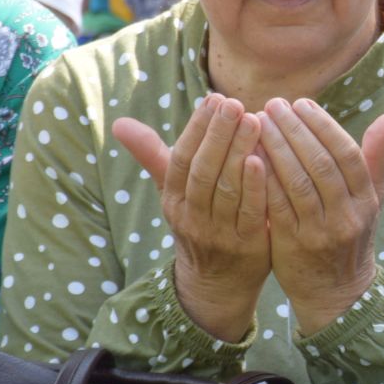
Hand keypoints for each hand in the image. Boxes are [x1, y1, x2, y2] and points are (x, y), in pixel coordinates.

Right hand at [112, 95, 269, 342]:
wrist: (218, 284)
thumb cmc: (199, 224)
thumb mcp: (174, 193)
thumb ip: (154, 156)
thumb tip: (119, 122)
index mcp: (173, 199)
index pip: (181, 159)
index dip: (196, 129)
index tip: (214, 98)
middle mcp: (191, 216)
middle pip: (202, 170)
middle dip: (218, 134)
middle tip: (235, 103)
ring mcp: (218, 233)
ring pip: (227, 188)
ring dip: (240, 152)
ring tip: (255, 121)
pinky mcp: (248, 246)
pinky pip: (251, 213)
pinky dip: (256, 186)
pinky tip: (264, 160)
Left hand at [254, 98, 383, 336]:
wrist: (337, 292)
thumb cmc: (352, 236)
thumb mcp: (371, 201)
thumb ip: (375, 159)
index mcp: (367, 201)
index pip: (346, 154)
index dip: (323, 126)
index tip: (301, 103)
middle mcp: (347, 216)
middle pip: (320, 164)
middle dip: (295, 131)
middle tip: (273, 105)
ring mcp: (319, 231)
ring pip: (296, 182)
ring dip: (275, 149)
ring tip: (257, 123)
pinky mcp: (293, 244)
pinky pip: (276, 205)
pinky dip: (262, 178)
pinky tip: (248, 155)